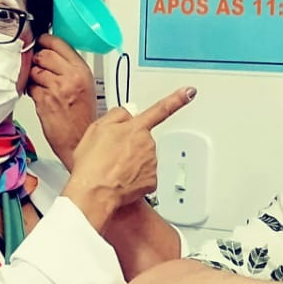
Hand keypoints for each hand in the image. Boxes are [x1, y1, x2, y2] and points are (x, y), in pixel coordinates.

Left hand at [27, 33, 96, 167]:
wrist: (80, 142)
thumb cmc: (83, 119)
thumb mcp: (85, 88)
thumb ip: (70, 69)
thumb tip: (52, 55)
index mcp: (82, 72)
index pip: (59, 43)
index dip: (46, 41)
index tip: (41, 41)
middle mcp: (70, 78)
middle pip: (44, 54)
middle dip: (37, 59)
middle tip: (38, 66)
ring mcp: (56, 89)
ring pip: (34, 69)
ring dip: (33, 75)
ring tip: (41, 85)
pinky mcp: (44, 100)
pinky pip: (30, 86)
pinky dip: (31, 89)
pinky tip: (39, 96)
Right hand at [64, 87, 195, 231]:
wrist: (94, 191)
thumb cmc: (92, 162)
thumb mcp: (96, 128)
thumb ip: (117, 115)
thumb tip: (128, 112)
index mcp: (136, 128)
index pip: (160, 109)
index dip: (176, 99)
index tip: (190, 92)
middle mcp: (148, 144)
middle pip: (143, 140)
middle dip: (131, 145)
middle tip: (111, 155)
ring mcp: (152, 163)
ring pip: (144, 159)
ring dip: (131, 163)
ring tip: (113, 169)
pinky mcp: (152, 181)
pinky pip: (144, 176)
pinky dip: (134, 179)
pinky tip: (121, 180)